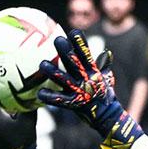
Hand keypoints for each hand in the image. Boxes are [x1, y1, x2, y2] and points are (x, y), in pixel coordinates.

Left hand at [37, 32, 144, 148]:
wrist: (108, 117)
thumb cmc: (105, 95)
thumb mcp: (106, 79)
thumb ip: (104, 66)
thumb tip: (106, 53)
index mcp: (93, 72)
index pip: (86, 54)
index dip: (80, 43)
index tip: (74, 31)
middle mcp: (86, 80)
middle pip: (74, 64)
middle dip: (66, 52)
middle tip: (57, 40)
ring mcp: (80, 92)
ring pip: (64, 80)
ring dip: (53, 72)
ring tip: (42, 64)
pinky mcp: (74, 104)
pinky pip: (59, 100)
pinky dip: (49, 97)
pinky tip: (39, 93)